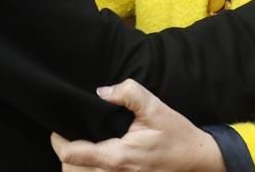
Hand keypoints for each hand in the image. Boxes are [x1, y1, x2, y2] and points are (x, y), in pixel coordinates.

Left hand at [50, 79, 223, 171]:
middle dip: (64, 154)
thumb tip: (101, 91)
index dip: (58, 141)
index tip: (56, 127)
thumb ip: (129, 93)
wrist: (198, 161)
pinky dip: (87, 170)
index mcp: (118, 156)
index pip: (73, 155)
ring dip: (75, 164)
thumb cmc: (177, 135)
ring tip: (77, 145)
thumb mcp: (156, 108)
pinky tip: (92, 156)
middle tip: (65, 134)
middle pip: (71, 171)